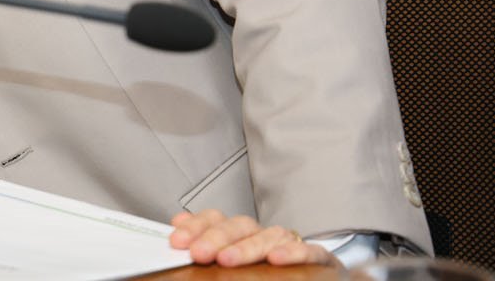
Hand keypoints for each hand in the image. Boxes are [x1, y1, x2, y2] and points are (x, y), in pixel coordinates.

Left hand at [169, 210, 340, 267]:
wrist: (313, 280)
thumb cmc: (263, 272)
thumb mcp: (228, 258)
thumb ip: (204, 242)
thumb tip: (176, 222)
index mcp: (238, 233)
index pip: (215, 219)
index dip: (196, 226)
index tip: (177, 241)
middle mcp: (261, 233)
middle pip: (238, 226)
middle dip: (215, 238)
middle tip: (198, 254)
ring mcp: (289, 244)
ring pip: (269, 236)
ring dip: (246, 247)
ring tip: (227, 259)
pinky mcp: (318, 258)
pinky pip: (309, 250)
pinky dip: (293, 252)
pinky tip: (277, 259)